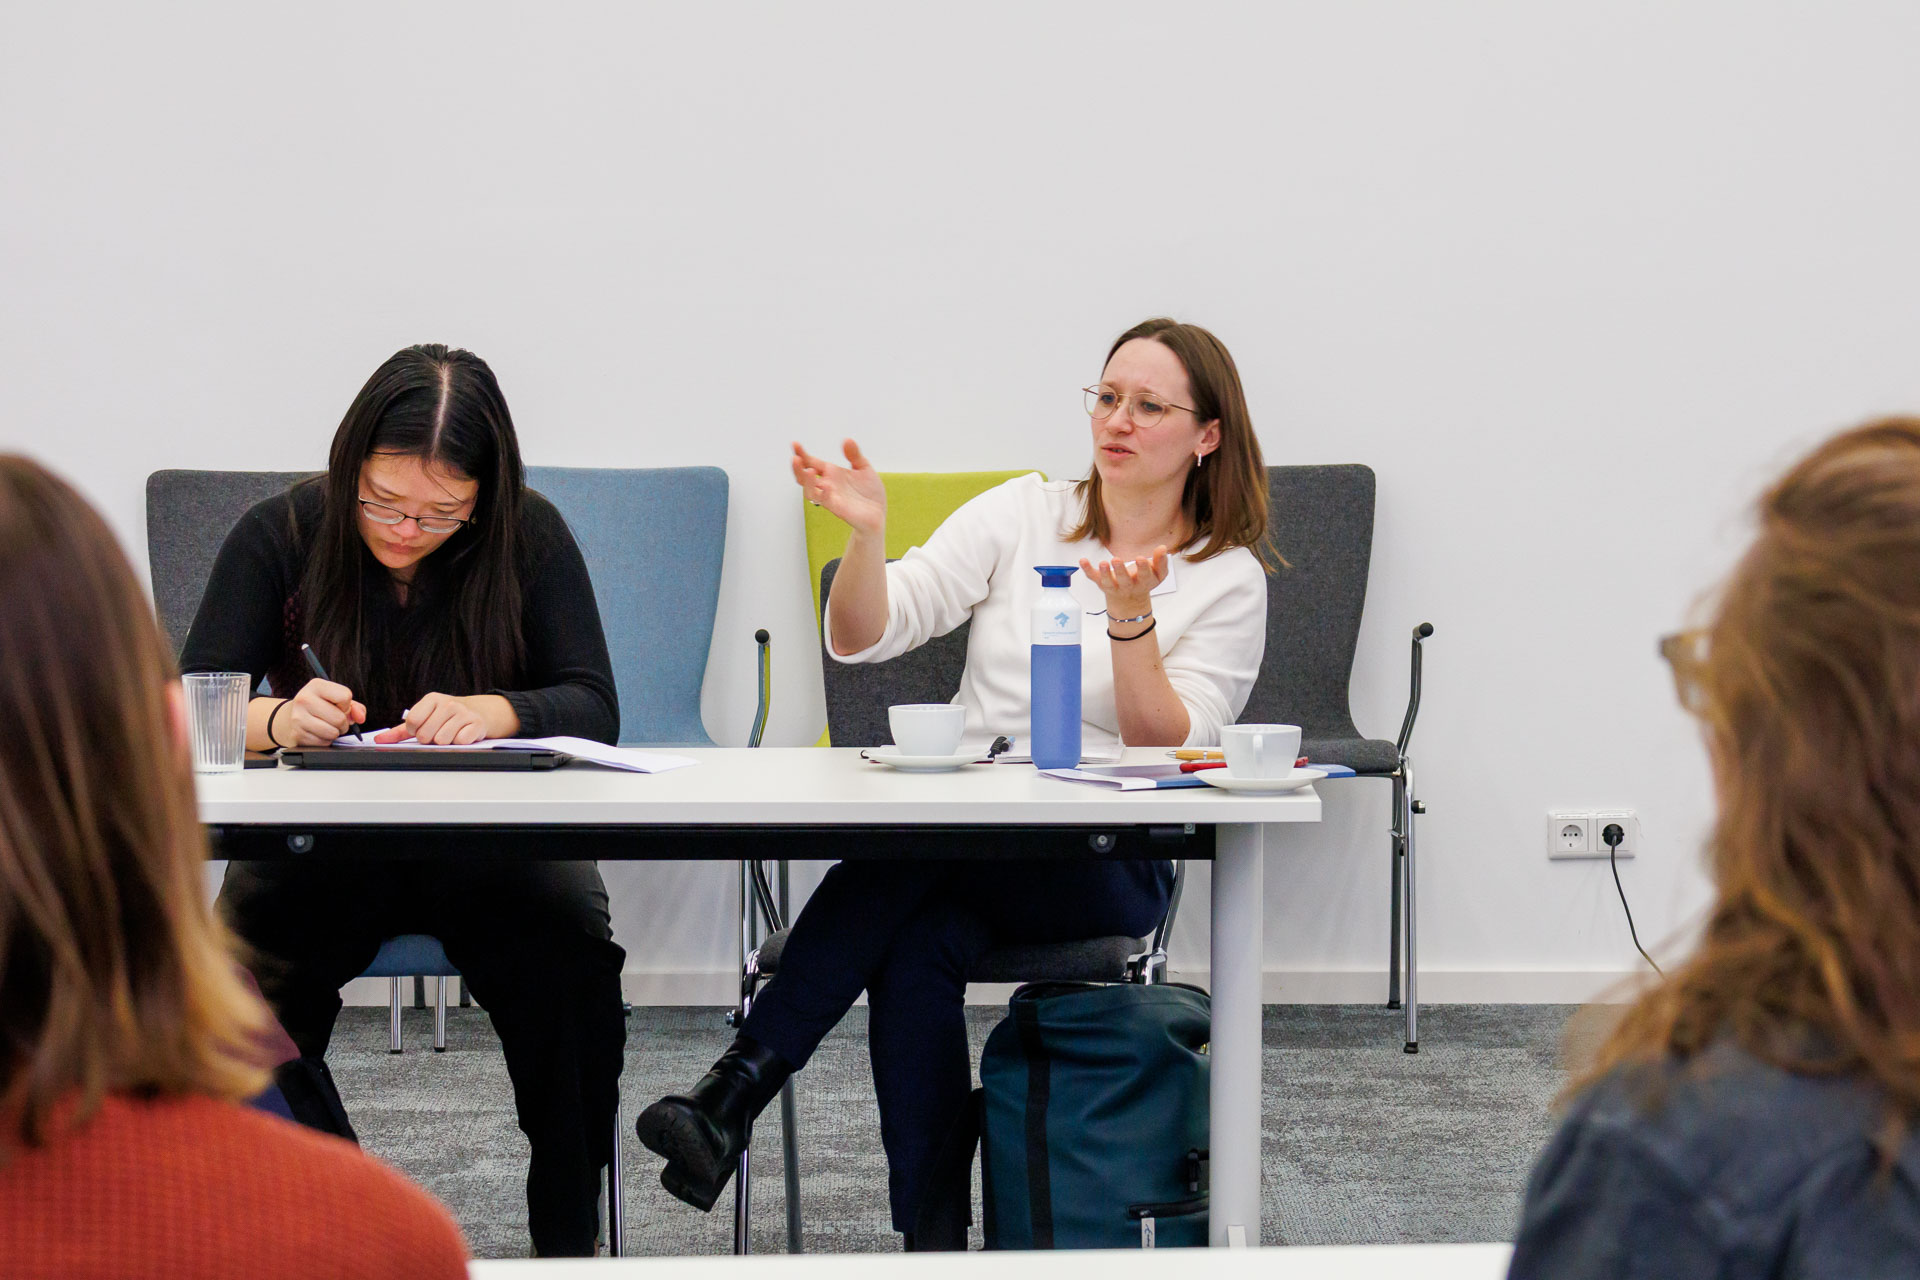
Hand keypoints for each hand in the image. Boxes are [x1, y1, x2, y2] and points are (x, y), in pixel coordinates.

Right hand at [280, 678, 367, 746]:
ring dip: (335, 733)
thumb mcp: (336, 700)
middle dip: (343, 723)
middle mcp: (304, 699)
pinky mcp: (297, 734)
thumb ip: (355, 707)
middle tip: (335, 721)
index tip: (339, 706)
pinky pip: (323, 742)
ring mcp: (298, 718)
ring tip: (327, 726)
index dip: (347, 705)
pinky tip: (318, 733)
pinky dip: (325, 740)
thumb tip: (360, 718)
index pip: (345, 696)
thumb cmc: (319, 707)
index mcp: (316, 685)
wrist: (291, 717)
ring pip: (332, 732)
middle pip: (339, 718)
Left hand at [373, 692, 494, 744]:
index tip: (422, 728)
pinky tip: (461, 734)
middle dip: (429, 739)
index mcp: (431, 699)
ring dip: (444, 742)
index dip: (415, 731)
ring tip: (450, 733)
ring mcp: (463, 713)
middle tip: (438, 732)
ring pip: (442, 740)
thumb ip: (399, 731)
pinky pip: (460, 741)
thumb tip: (379, 740)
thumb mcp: (424, 718)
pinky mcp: (476, 723)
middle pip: (425, 734)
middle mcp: (447, 703)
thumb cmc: (445, 717)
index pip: (412, 721)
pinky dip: (459, 742)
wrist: (477, 712)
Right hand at [792, 439, 885, 535]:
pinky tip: (827, 486)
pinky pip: (826, 502)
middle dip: (798, 468)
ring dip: (806, 482)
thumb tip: (847, 440)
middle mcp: (826, 485)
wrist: (879, 512)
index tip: (795, 444)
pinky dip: (824, 494)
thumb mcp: (864, 468)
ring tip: (809, 470)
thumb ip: (854, 455)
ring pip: (810, 491)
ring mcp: (830, 498)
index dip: (802, 453)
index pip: (811, 462)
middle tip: (795, 458)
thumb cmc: (869, 492)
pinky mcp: (838, 509)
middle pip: (804, 477)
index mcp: (831, 473)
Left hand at [1079, 547, 1169, 625]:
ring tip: (1103, 563)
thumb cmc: (1143, 582)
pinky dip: (1087, 569)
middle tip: (1116, 559)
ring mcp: (1113, 586)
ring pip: (1108, 583)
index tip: (1140, 558)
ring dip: (1104, 573)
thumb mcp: (1157, 574)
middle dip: (1120, 571)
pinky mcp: (1101, 583)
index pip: (1145, 577)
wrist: (1129, 602)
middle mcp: (1128, 587)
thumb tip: (1163, 548)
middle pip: (1124, 581)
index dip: (1143, 568)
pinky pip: (1093, 577)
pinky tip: (1082, 560)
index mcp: (1143, 583)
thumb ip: (1161, 561)